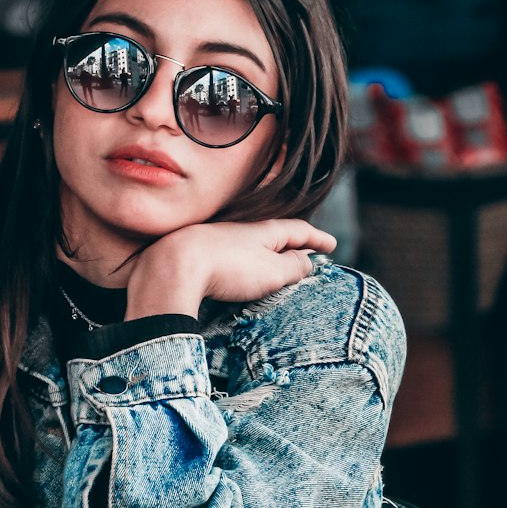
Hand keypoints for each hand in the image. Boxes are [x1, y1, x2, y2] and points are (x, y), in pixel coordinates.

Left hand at [125, 219, 336, 318]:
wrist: (175, 266)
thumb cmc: (228, 268)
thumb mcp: (272, 270)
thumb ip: (295, 266)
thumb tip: (307, 262)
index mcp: (263, 230)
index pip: (298, 230)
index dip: (316, 239)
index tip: (331, 245)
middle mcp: (241, 230)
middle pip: (273, 237)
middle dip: (292, 246)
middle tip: (307, 256)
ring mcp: (218, 241)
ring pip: (250, 247)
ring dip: (267, 257)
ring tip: (277, 269)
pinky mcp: (199, 256)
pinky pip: (230, 259)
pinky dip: (245, 265)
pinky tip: (239, 276)